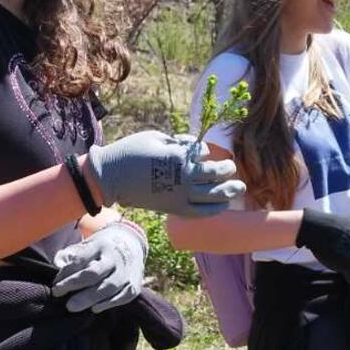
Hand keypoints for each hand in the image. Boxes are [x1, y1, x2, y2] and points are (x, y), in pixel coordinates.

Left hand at [51, 222, 146, 313]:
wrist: (131, 243)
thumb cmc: (100, 249)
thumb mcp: (85, 245)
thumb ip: (69, 255)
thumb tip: (57, 265)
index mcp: (100, 245)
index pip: (81, 259)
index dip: (67, 273)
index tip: (55, 285)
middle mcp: (115, 256)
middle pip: (95, 273)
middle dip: (76, 285)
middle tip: (59, 296)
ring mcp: (126, 270)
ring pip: (110, 286)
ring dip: (90, 298)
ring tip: (73, 307)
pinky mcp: (135, 283)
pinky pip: (124, 295)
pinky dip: (110, 303)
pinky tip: (95, 308)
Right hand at [84, 132, 243, 215]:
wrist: (111, 176)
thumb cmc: (131, 151)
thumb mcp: (156, 137)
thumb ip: (178, 141)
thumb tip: (193, 145)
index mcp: (179, 156)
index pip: (204, 153)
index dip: (206, 152)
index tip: (203, 153)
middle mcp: (184, 176)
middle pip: (215, 174)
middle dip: (227, 171)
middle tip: (232, 169)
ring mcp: (179, 194)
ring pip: (213, 194)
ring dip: (228, 191)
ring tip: (238, 188)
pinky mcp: (173, 208)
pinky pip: (200, 212)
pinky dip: (214, 209)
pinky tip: (223, 205)